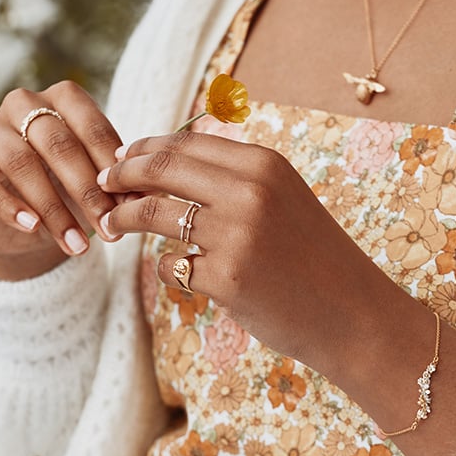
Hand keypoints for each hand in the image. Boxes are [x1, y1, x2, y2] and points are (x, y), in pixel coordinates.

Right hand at [0, 81, 120, 279]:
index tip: (132, 205)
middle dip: (88, 193)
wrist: (26, 207)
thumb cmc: (69, 184)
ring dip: (55, 209)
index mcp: (65, 100)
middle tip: (110, 230)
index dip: (114, 169)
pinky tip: (33, 228)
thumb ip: (117, 181)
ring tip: (79, 246)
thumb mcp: (95, 178)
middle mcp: (26, 104)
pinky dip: (10, 206)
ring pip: (22, 163)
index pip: (94, 129)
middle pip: (60, 145)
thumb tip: (143, 198)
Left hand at [99, 132, 455, 455]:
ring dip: (124, 216)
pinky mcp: (226, 278)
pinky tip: (178, 271)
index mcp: (265, 164)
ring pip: (154, 213)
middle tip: (102, 182)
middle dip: (122, 172)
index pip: (185, 143)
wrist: (353, 312)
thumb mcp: (282, 201)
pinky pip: (173, 264)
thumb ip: (233, 180)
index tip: (122, 158)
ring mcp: (236, 235)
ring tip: (111, 224)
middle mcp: (249, 191)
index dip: (145, 148)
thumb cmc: (315, 257)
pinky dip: (167, 266)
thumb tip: (172, 168)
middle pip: (162, 167)